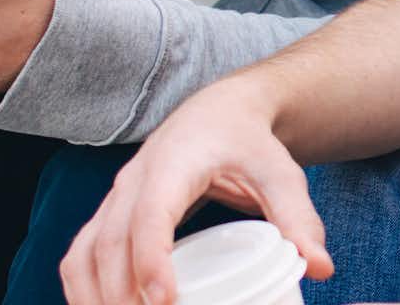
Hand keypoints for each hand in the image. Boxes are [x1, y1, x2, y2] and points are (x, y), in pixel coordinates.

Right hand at [62, 80, 332, 304]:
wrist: (217, 113)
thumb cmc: (248, 143)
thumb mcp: (280, 174)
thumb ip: (298, 218)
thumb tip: (320, 267)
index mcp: (174, 164)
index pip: (151, 214)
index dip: (151, 259)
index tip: (163, 301)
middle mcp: (134, 180)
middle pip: (110, 243)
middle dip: (120, 295)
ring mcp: (115, 197)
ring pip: (84, 252)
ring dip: (93, 297)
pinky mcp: (109, 214)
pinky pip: (79, 255)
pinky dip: (82, 289)